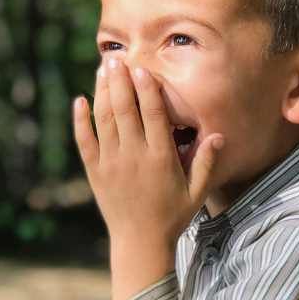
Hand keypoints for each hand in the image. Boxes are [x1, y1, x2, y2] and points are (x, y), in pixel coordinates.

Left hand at [75, 59, 223, 299]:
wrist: (140, 242)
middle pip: (125, 110)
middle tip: (117, 57)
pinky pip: (85, 140)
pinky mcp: (95, 171)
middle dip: (120, 81)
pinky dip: (81, 119)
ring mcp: (111, 163)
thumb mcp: (197, 192)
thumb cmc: (173, 215)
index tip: (142, 69)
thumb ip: (207, 163)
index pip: (153, 116)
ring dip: (103, 92)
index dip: (147, 90)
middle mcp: (134, 156)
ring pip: (104, 119)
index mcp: (161, 159)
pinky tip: (80, 100)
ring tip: (103, 69)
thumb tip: (218, 136)